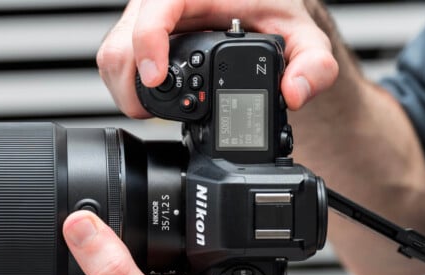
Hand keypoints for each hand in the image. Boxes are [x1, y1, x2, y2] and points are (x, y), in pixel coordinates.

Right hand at [97, 0, 337, 116]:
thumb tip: (293, 94)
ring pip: (111, 57)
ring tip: (155, 110)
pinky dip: (125, 88)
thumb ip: (313, 64)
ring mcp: (146, 18)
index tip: (156, 78)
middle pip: (121, 44)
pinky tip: (152, 97)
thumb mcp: (302, 34)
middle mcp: (164, 2)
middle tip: (158, 112)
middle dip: (133, 88)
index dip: (147, 44)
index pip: (156, 9)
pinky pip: (115, 62)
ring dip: (126, 91)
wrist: (260, 5)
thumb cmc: (273, 11)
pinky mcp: (137, 35)